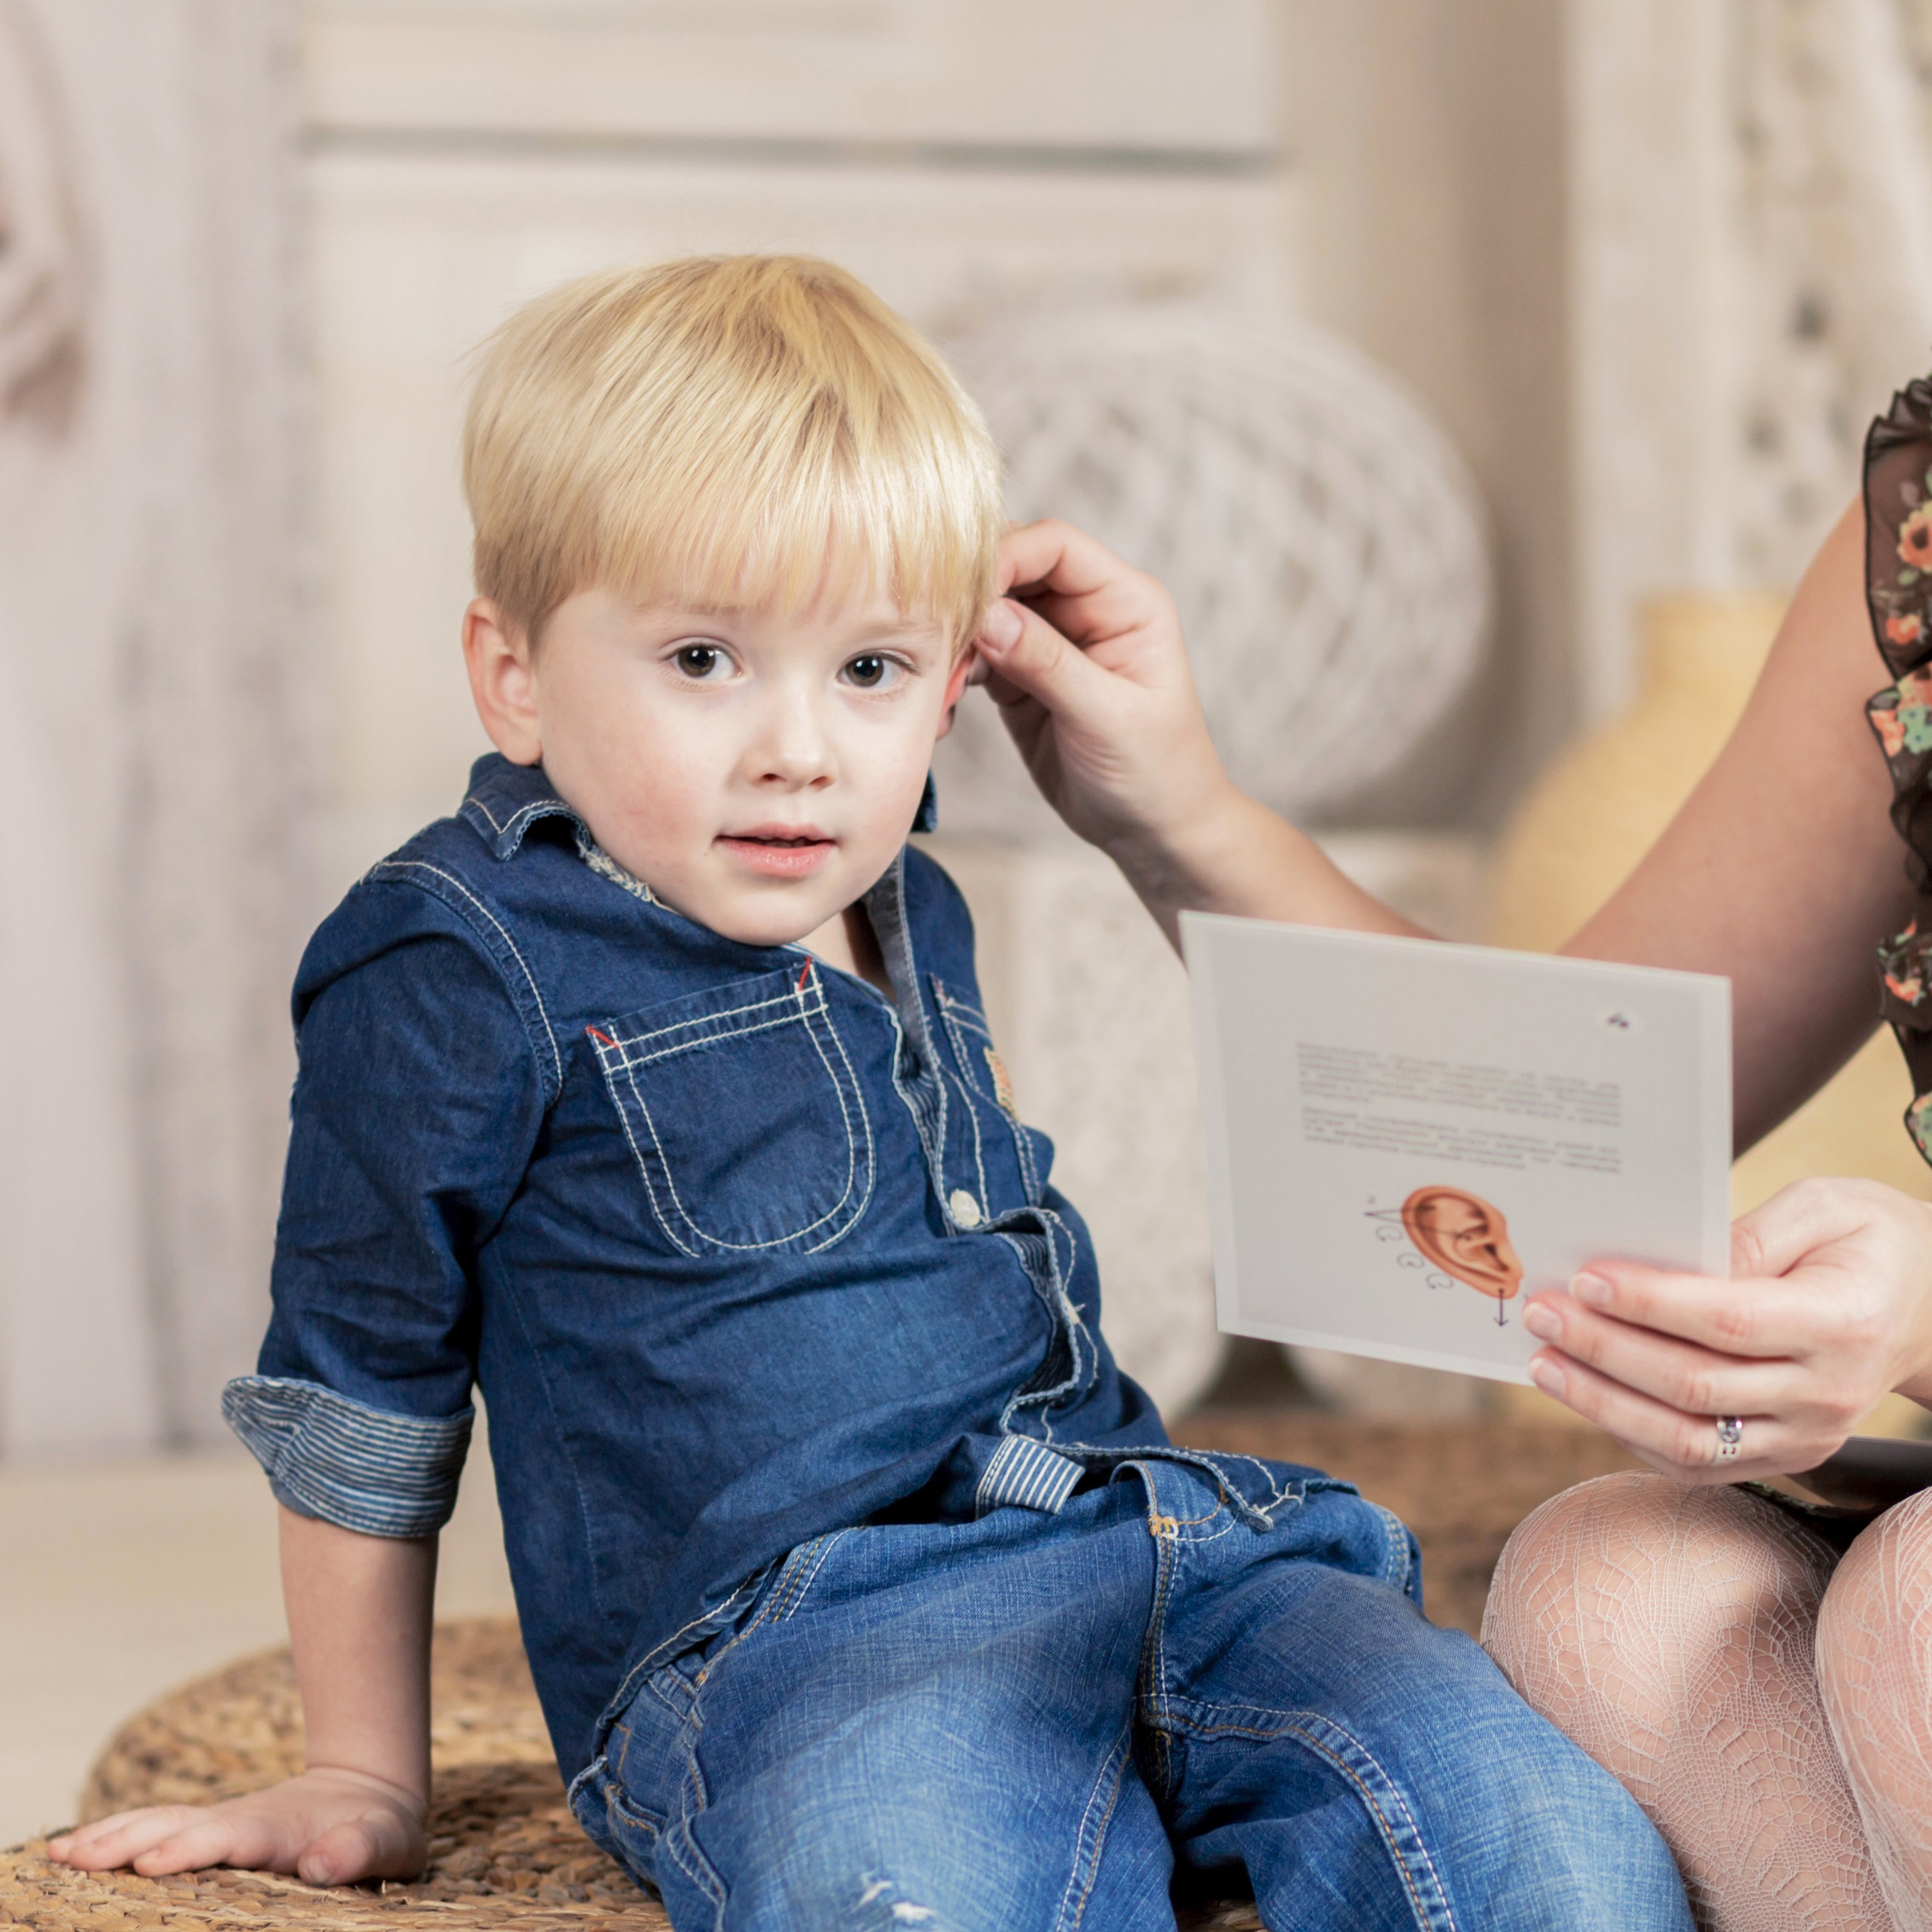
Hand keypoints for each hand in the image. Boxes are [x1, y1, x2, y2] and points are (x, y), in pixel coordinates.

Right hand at [46, 1766, 426, 1885]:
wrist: (370, 1792)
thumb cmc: (379, 1831)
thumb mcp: (388, 1843)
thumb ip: (358, 1851)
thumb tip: (322, 1863)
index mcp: (282, 1829)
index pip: (233, 1837)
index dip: (194, 1848)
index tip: (151, 1860)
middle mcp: (242, 1821)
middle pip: (181, 1825)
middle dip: (131, 1840)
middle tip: (78, 1857)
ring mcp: (220, 1823)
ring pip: (159, 1823)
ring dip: (111, 1836)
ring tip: (60, 1851)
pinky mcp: (207, 1832)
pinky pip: (155, 1830)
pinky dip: (114, 1836)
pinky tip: (72, 1851)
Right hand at [972, 519, 1238, 870]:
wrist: (1155, 831)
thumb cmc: (1157, 772)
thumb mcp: (1108, 718)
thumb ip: (1049, 663)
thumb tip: (989, 617)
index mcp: (1125, 601)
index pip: (1055, 547)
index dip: (1004, 557)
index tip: (961, 593)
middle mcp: (1086, 611)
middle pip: (1011, 570)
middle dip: (969, 599)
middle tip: (933, 639)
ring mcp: (1050, 644)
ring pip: (985, 613)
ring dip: (954, 641)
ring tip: (937, 684)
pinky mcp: (1020, 679)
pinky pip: (974, 657)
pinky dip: (952, 674)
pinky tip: (942, 705)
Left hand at [1520, 1177, 1931, 1482]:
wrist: (1931, 1306)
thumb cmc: (1868, 1241)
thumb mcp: (1827, 1206)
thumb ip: (1752, 1232)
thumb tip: (1673, 1259)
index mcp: (1841, 1321)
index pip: (1728, 1320)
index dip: (1650, 1304)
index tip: (1585, 1278)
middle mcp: (1827, 1393)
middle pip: (1695, 1386)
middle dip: (1605, 1350)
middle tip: (1541, 1312)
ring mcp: (1808, 1436)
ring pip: (1689, 1442)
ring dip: (1603, 1404)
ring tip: (1543, 1362)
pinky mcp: (1786, 1457)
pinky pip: (1699, 1465)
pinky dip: (1633, 1435)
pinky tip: (1587, 1395)